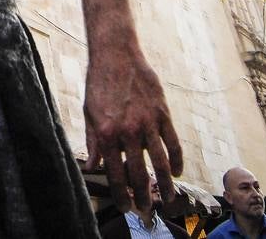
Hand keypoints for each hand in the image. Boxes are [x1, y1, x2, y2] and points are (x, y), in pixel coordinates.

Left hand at [85, 48, 182, 213]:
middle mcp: (128, 131)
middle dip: (143, 197)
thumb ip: (92, 142)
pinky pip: (173, 142)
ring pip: (160, 163)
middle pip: (139, 174)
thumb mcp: (89, 113)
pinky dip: (177, 160)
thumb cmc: (98, 83)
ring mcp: (147, 122)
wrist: (115, 53)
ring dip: (165, 186)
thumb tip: (92, 168)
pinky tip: (177, 171)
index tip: (126, 207)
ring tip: (168, 199)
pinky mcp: (162, 113)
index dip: (121, 195)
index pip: (115, 174)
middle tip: (146, 210)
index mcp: (106, 134)